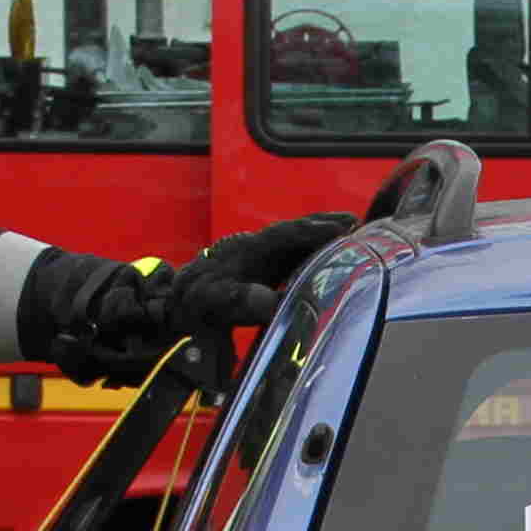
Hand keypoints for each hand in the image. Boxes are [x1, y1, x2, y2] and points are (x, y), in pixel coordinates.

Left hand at [162, 214, 359, 350]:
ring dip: (320, 235)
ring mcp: (257, 255)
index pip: (284, 235)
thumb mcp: (213, 305)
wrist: (175, 306)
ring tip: (351, 232)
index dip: (313, 232)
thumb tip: (269, 301)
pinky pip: (290, 254)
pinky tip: (328, 254)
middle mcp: (254, 247)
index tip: (341, 229)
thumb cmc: (196, 306)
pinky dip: (311, 250)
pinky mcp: (260, 267)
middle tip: (356, 224)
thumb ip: (239, 301)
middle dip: (323, 225)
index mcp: (246, 251)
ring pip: (293, 240)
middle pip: (293, 230)